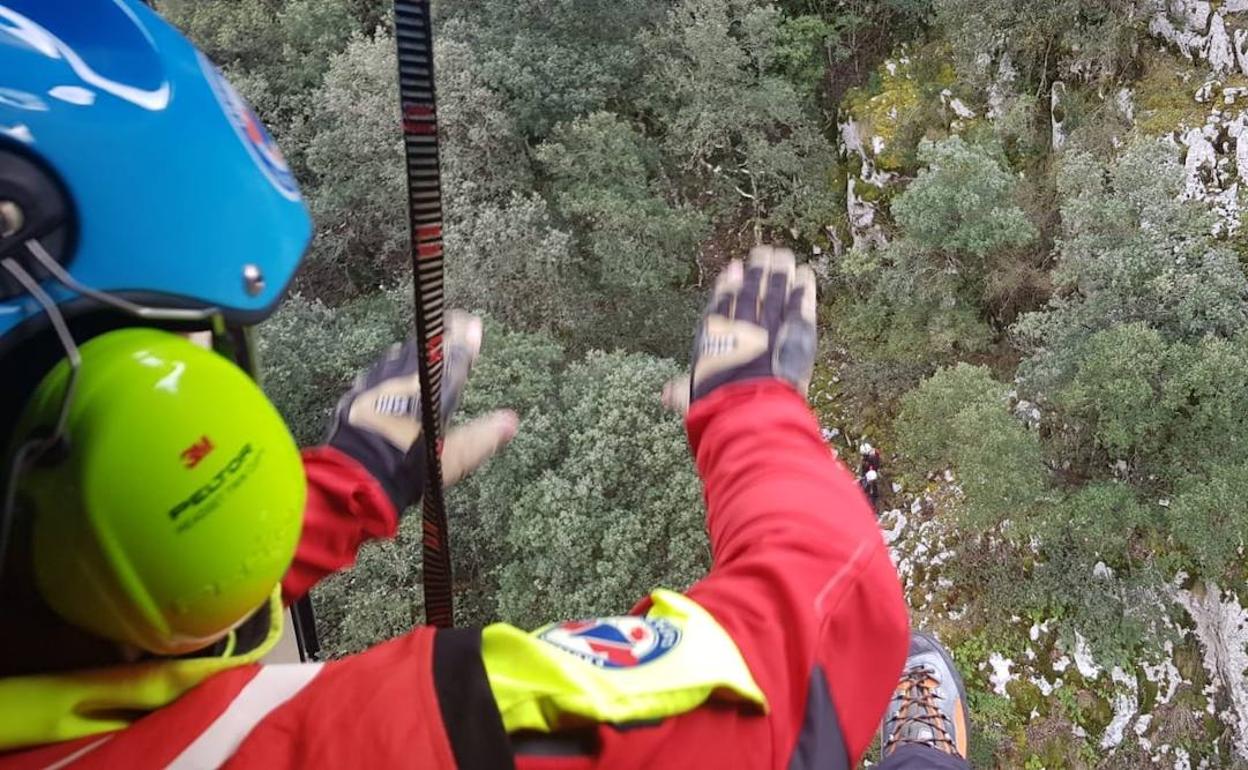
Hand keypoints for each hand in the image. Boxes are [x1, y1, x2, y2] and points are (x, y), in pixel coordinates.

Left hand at [326, 310, 517, 511]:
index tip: (472, 322)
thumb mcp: (455, 456)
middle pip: (426, 350)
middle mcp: (407, 380)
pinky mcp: (357, 394)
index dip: (465, 337)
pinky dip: (386, 370)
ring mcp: (379, 383)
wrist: (359, 470)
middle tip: (449, 325)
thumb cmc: (409, 464)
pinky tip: (383, 372)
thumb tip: (510, 421)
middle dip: (440, 336)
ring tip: (419, 349)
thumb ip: (483, 436)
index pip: (455, 356)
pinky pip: (375, 374)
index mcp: (435, 391)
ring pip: (399, 358)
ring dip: (412, 352)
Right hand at [689, 245, 815, 404]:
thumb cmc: (717, 404)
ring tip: (783, 256)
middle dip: (756, 271)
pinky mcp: (795, 331)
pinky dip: (803, 289)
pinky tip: (806, 275)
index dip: (726, 286)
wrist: (748, 406)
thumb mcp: (694, 398)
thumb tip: (666, 394)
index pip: (720, 304)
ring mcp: (770, 324)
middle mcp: (741, 324)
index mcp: (714, 336)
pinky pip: (799, 305)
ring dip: (780, 273)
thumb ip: (683, 391)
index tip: (732, 268)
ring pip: (775, 292)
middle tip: (763, 253)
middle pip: (750, 291)